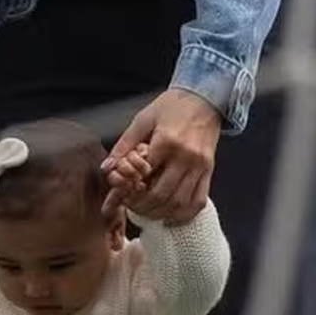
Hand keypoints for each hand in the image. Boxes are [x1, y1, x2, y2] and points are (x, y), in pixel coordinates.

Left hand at [101, 88, 221, 223]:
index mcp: (167, 142)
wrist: (204, 96)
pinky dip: (184, 214)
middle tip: (133, 207)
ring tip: (148, 212)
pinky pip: (198, 200)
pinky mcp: (209, 170)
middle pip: (162, 195)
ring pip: (180, 202)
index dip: (131, 191)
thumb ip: (124, 145)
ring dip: (161, 213)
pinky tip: (171, 218)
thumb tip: (106, 168)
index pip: (145, 177)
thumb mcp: (143, 119)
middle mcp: (186, 156)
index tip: (123, 194)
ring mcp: (200, 166)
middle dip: (144, 207)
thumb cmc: (171, 106)